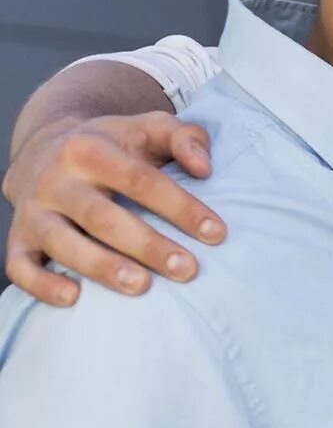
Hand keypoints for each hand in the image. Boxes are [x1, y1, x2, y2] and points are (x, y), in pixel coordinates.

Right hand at [3, 109, 224, 304]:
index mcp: (89, 149)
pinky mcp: (17, 239)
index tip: (216, 233)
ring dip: (101, 267)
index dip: (180, 207)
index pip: (140, 180)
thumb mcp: (149, 128)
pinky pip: (20, 266)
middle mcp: (55, 180)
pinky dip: (41, 284)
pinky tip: (74, 298)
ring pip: (62, 242)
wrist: (44, 147)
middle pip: (101, 216)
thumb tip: (204, 167)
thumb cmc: (113, 146)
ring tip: (141, 287)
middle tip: (187, 270)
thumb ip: (184, 137)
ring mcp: (32, 211)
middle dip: (146, 245)